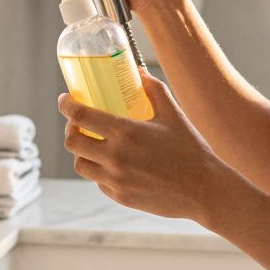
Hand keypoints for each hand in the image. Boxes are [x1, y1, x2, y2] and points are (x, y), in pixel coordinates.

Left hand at [58, 67, 231, 219]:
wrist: (204, 190)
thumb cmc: (190, 149)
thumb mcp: (173, 114)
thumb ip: (154, 90)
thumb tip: (140, 73)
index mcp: (125, 132)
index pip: (80, 115)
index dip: (66, 105)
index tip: (64, 99)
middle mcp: (115, 157)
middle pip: (72, 142)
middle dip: (71, 129)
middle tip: (79, 123)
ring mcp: (115, 180)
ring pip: (81, 165)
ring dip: (82, 152)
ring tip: (93, 144)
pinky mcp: (120, 197)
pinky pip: (98, 182)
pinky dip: (99, 171)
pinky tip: (111, 164)